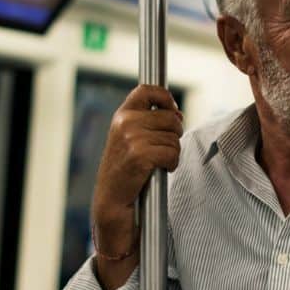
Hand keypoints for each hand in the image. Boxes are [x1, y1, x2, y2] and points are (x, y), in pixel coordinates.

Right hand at [91, 85, 182, 252]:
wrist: (112, 199)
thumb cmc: (124, 170)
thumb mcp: (128, 137)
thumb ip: (147, 121)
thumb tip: (177, 112)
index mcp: (122, 115)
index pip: (148, 90)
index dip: (166, 98)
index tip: (173, 110)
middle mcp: (125, 122)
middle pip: (171, 118)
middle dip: (174, 134)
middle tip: (162, 149)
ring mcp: (132, 138)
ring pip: (174, 138)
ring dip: (172, 152)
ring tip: (157, 162)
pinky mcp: (141, 156)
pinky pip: (172, 153)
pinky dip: (172, 164)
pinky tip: (160, 170)